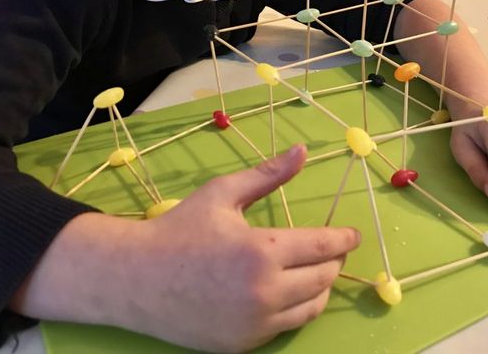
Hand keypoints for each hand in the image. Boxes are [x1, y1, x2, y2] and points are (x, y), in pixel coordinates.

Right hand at [11, 145, 360, 352]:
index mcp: (262, 250)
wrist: (135, 279)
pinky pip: (286, 327)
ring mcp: (254, 324)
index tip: (352, 234)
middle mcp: (265, 292)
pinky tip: (286, 292)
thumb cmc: (179, 230)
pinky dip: (295, 308)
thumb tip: (302, 152)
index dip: (343, 239)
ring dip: (320, 286)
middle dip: (334, 261)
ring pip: (311, 307)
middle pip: (324, 278)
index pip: (324, 247)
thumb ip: (267, 175)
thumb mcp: (222, 194)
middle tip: (329, 249)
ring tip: (313, 270)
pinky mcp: (243, 344)